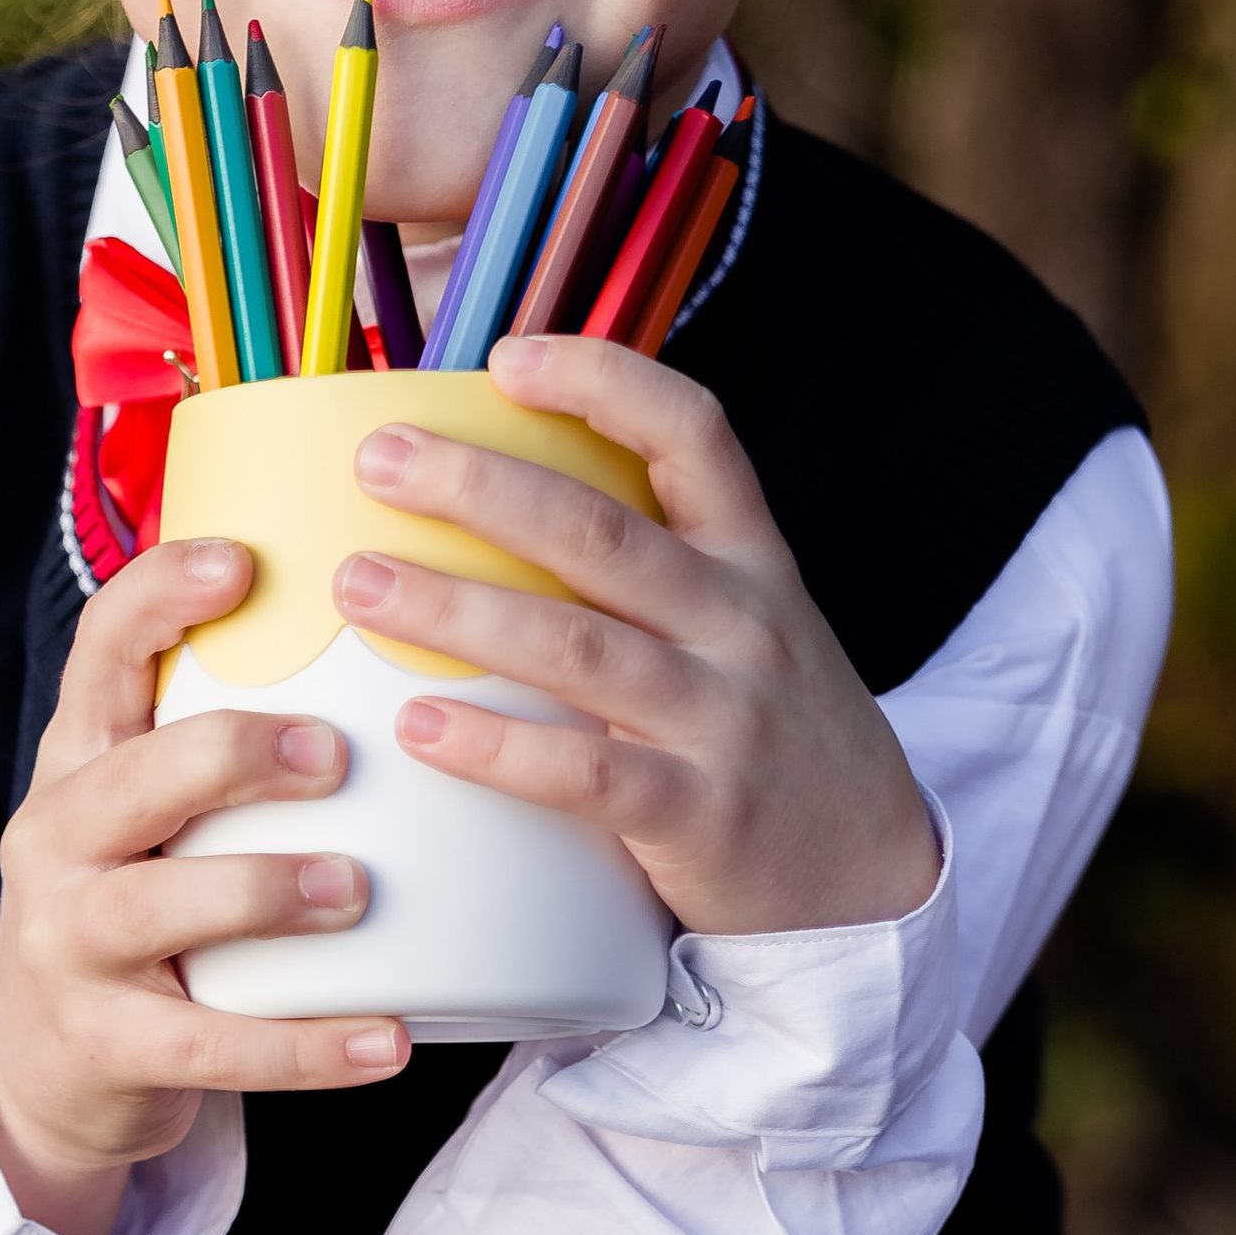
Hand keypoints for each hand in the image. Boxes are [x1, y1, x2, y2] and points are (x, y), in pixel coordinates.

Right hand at [0, 533, 410, 1234]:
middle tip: (335, 755)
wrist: (48, 1062)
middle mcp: (57, 836)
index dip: (159, 597)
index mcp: (80, 756)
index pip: (99, 650)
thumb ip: (217, 724)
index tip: (240, 563)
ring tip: (354, 888)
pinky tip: (388, 1039)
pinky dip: (305, 1046)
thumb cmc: (137, 889)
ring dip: (265, 890)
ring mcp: (70, 942)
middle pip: (133, 777)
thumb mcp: (147, 800)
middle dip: (234, 756)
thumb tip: (382, 621)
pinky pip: (210, 1048)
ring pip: (158, 905)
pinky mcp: (105, 1044)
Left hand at [330, 333, 938, 937]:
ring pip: (577, 646)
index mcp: (748, 555)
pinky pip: (587, 772)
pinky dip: (497, 745)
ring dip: (457, 611)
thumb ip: (647, 563)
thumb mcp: (739, 619)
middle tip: (378, 460)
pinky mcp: (704, 815)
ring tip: (361, 585)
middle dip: (480, 486)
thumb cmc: (766, 728)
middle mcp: (740, 621)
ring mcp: (726, 717)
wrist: (874, 876)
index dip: (602, 382)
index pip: (692, 431)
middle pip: (600, 532)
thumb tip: (488, 492)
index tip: (507, 358)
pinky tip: (418, 724)